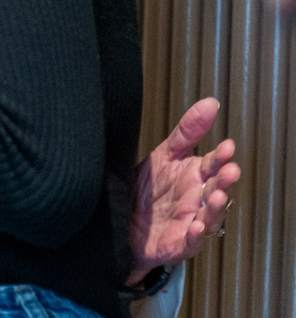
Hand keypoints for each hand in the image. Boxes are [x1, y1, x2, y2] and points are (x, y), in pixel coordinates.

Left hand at [127, 97, 240, 283]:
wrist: (118, 221)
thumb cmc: (147, 189)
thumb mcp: (163, 155)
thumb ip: (186, 132)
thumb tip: (210, 103)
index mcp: (193, 177)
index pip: (211, 164)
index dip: (219, 156)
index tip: (227, 146)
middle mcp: (195, 199)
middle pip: (215, 189)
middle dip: (224, 181)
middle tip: (230, 170)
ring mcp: (188, 222)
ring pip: (209, 217)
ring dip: (215, 207)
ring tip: (216, 194)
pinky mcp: (177, 244)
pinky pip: (190, 242)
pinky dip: (195, 235)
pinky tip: (195, 226)